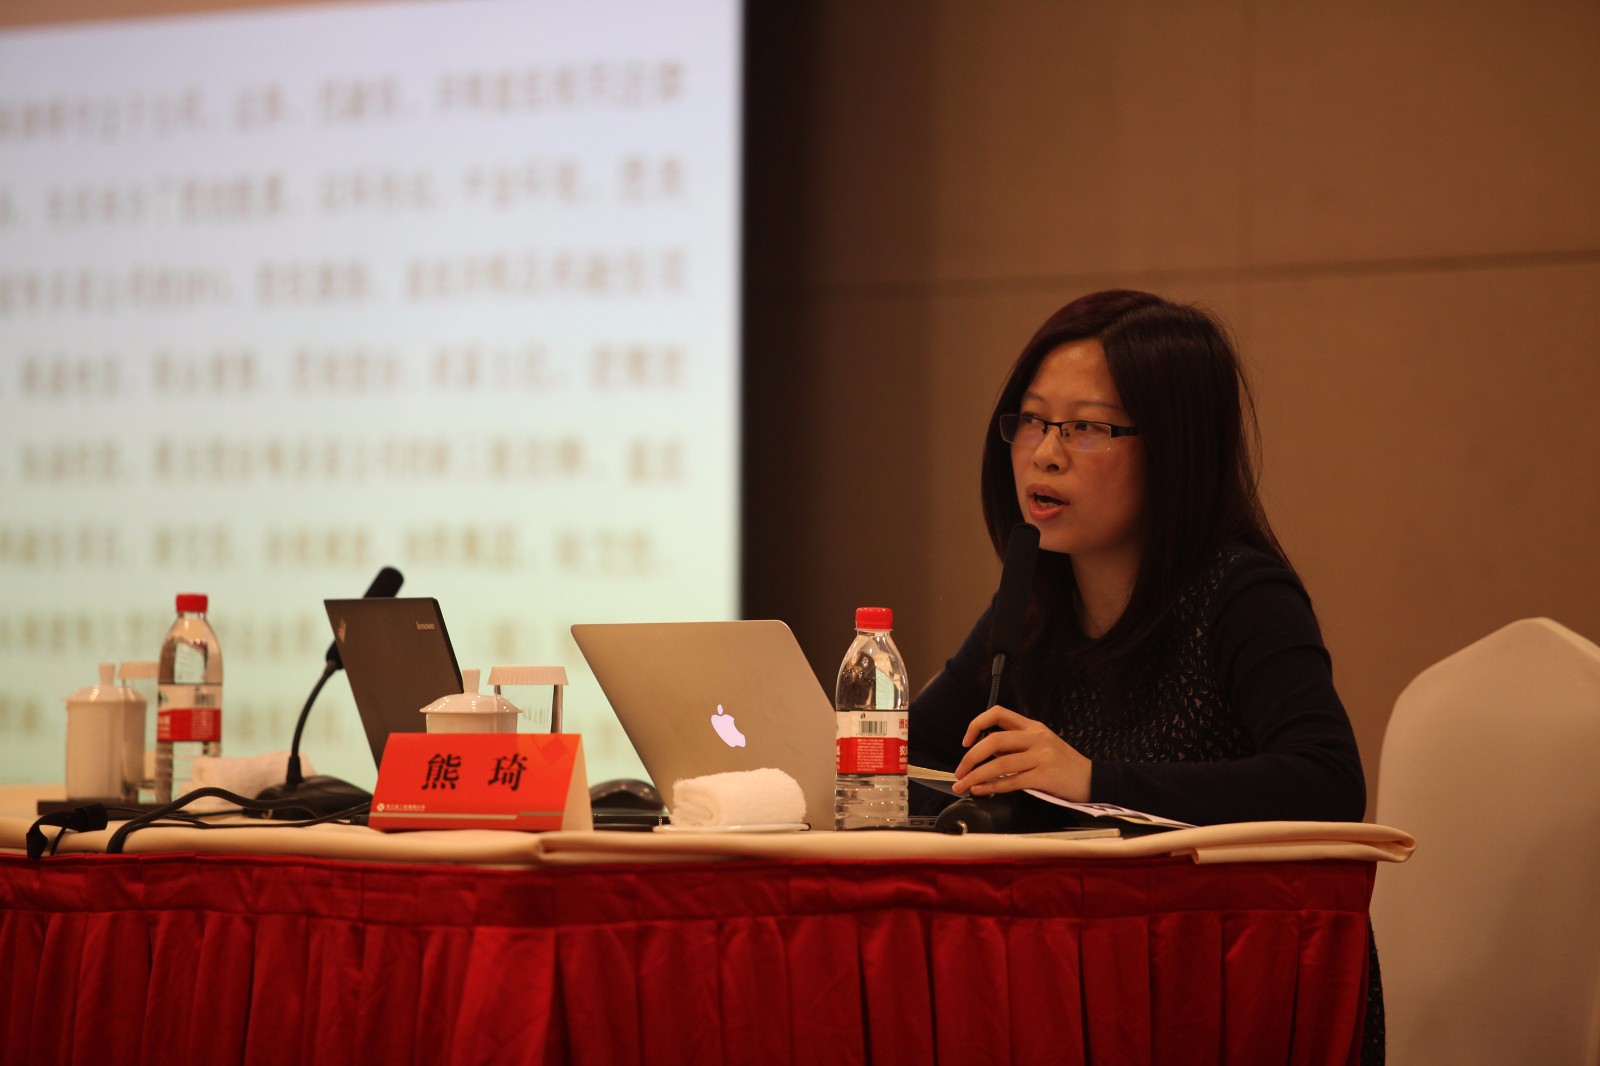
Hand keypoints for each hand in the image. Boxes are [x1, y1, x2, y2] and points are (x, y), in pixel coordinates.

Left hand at [952, 705, 1091, 801]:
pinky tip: (980, 790)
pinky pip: (1012, 781)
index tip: (966, 742)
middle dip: (971, 757)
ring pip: (1000, 763)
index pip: (998, 713)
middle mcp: (1036, 737)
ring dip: (975, 775)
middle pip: (994, 740)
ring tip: (962, 785)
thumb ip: (1016, 746)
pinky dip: (991, 786)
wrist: (1093, 780)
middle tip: (959, 771)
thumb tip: (984, 755)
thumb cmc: (1063, 765)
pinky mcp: (1045, 775)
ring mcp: (1042, 756)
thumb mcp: (1041, 745)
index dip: (977, 724)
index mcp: (1033, 727)